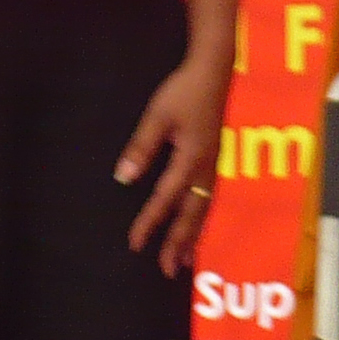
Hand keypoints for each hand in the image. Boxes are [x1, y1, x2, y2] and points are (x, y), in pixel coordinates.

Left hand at [116, 54, 230, 276]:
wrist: (214, 70)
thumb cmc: (184, 91)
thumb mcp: (158, 116)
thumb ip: (142, 147)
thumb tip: (124, 178)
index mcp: (190, 159)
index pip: (165, 198)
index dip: (149, 222)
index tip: (134, 244)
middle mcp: (204, 168)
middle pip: (192, 213)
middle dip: (179, 242)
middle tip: (167, 269)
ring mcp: (212, 164)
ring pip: (203, 208)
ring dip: (193, 235)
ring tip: (185, 259)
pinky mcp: (213, 159)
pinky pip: (208, 197)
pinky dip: (200, 218)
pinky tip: (196, 225)